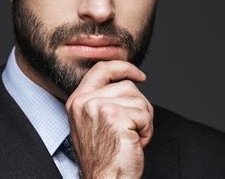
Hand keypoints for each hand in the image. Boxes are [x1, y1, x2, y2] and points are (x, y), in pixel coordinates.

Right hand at [65, 61, 153, 178]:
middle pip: (127, 85)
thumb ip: (102, 100)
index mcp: (77, 101)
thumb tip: (127, 81)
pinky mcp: (115, 115)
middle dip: (138, 107)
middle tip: (131, 130)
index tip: (139, 76)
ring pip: (138, 99)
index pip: (102, 69)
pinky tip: (134, 143)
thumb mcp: (94, 123)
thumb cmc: (105, 158)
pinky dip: (147, 130)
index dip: (123, 67)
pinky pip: (144, 113)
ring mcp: (98, 106)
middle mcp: (84, 101)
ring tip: (130, 138)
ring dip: (143, 120)